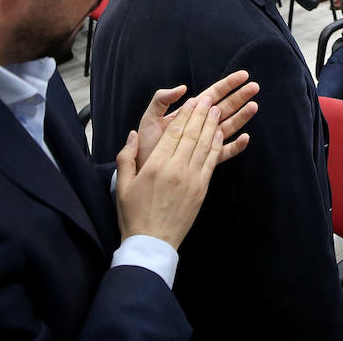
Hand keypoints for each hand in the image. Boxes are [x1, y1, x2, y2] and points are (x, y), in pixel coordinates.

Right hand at [115, 97, 227, 248]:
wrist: (152, 242)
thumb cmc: (134, 214)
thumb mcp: (122, 185)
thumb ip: (126, 158)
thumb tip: (133, 135)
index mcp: (156, 166)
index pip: (174, 133)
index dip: (185, 114)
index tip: (193, 100)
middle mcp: (176, 169)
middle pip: (192, 135)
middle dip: (201, 114)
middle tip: (209, 98)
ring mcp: (192, 179)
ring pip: (204, 145)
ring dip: (212, 125)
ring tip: (217, 109)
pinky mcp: (201, 189)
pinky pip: (211, 162)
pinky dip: (217, 145)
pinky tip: (220, 133)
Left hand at [136, 73, 258, 170]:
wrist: (143, 172)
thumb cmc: (146, 146)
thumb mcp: (150, 119)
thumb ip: (161, 100)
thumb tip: (183, 88)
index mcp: (190, 113)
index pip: (213, 94)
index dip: (228, 84)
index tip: (243, 75)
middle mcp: (200, 126)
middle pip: (225, 108)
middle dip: (240, 97)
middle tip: (255, 87)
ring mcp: (205, 143)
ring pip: (228, 127)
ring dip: (241, 117)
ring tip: (254, 106)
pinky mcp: (205, 161)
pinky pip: (224, 152)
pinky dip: (236, 146)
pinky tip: (245, 138)